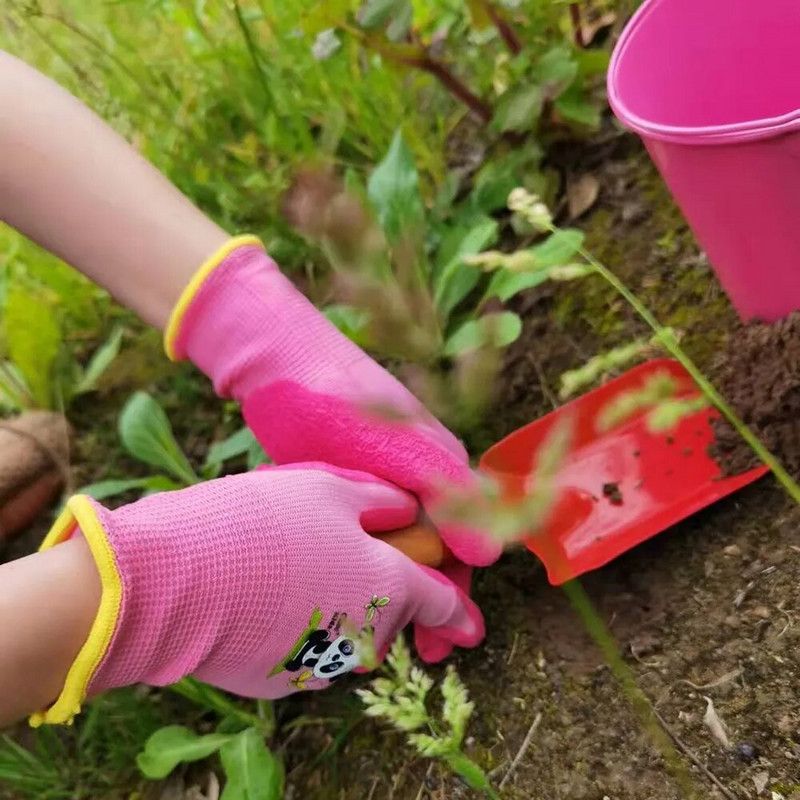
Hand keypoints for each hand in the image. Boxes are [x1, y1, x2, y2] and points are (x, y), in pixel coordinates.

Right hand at [31, 464, 482, 726]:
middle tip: (337, 557)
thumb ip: (379, 502)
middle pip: (390, 617)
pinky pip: (308, 651)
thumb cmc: (259, 521)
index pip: (441, 602)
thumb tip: (406, 510)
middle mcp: (365, 635)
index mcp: (388, 584)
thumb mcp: (326, 487)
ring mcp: (323, 664)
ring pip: (348, 636)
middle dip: (379, 594)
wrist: (174, 581)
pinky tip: (263, 597)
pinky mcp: (281, 681)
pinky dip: (300, 628)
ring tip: (289, 570)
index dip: (459, 611)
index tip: (473, 627)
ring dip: (337, 609)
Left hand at [165, 238, 501, 659]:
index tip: (445, 644)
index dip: (456, 597)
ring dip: (395, 591)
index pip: (466, 546)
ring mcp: (383, 482)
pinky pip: (367, 536)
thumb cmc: (339, 403)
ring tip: (378, 636)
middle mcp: (419, 479)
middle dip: (427, 604)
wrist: (276, 364)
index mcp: (442, 470)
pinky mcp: (346, 484)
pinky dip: (365, 568)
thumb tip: (488, 556)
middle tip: (413, 655)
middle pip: (434, 554)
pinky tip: (348, 594)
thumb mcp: (398, 447)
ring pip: (399, 549)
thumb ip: (445, 494)